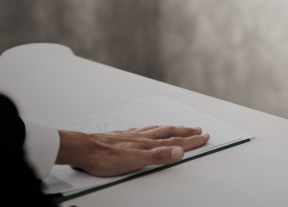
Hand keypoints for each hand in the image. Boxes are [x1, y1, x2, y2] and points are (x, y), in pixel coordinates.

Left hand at [58, 125, 209, 176]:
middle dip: (185, 131)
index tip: (204, 136)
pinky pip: (144, 130)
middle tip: (198, 129)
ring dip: (171, 128)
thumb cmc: (104, 157)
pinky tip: (149, 130)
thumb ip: (158, 156)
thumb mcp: (135, 161)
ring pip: (157, 129)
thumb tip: (179, 151)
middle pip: (169, 132)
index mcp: (147, 143)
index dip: (191, 140)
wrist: (83, 149)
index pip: (174, 140)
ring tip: (180, 127)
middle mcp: (142, 137)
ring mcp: (132, 135)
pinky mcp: (122, 136)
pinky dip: (153, 129)